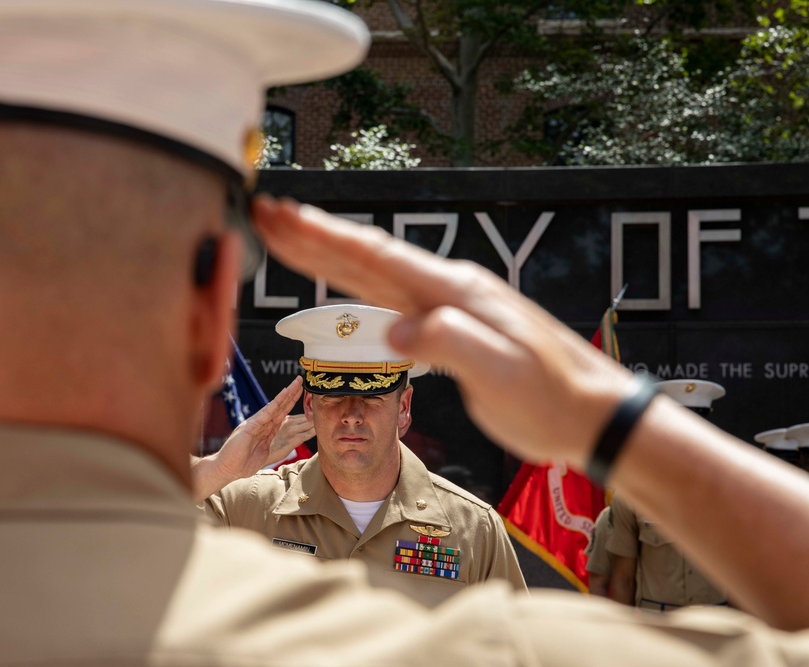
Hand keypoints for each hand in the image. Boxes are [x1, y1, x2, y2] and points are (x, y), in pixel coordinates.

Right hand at [191, 376, 302, 499]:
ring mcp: (255, 424)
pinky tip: (282, 396)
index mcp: (265, 429)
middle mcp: (260, 423)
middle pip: (279, 406)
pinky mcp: (249, 428)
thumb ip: (269, 442)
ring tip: (294, 385)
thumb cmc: (241, 463)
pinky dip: (274, 405)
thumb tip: (276, 440)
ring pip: (273, 407)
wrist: (226, 469)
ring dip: (285, 395)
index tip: (300, 392)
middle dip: (290, 394)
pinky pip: (264, 415)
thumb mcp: (262, 452)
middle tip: (300, 380)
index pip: (281, 413)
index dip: (290, 403)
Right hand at [252, 196, 633, 467]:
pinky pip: (388, 298)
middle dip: (312, 235)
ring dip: (327, 254)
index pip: (376, 257)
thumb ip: (448, 345)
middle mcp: (446, 290)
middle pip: (365, 255)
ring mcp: (446, 307)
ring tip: (287, 236)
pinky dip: (355, 285)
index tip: (283, 216)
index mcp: (454, 292)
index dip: (323, 237)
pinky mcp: (448, 328)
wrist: (590, 411)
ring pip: (372, 273)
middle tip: (266, 214)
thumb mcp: (503, 374)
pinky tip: (340, 280)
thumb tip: (395, 332)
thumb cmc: (552, 396)